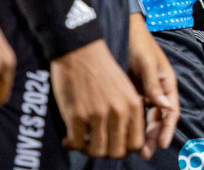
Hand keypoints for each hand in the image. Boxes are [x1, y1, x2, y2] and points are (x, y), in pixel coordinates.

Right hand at [51, 39, 144, 157]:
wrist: (80, 50)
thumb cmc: (101, 70)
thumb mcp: (125, 89)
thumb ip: (129, 113)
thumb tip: (128, 142)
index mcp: (133, 105)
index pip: (135, 143)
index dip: (124, 149)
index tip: (113, 145)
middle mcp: (119, 112)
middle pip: (117, 152)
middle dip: (105, 153)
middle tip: (94, 145)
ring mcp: (97, 115)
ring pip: (96, 151)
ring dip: (87, 150)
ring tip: (81, 142)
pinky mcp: (76, 115)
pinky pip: (76, 143)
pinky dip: (71, 144)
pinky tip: (68, 138)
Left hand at [127, 13, 177, 157]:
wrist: (122, 29)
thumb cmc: (138, 42)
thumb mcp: (147, 62)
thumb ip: (154, 84)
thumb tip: (165, 107)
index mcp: (167, 83)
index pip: (171, 110)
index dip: (167, 128)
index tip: (161, 144)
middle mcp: (158, 90)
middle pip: (159, 118)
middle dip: (154, 136)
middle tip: (146, 153)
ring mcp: (145, 92)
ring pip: (147, 118)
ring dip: (143, 134)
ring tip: (137, 150)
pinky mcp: (132, 92)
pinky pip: (134, 112)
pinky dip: (132, 124)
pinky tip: (124, 134)